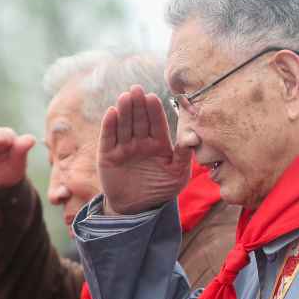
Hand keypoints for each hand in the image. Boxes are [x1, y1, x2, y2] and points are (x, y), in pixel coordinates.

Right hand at [98, 86, 190, 214]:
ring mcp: (124, 148)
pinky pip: (108, 138)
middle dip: (138, 105)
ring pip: (124, 126)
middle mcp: (141, 142)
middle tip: (136, 90)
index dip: (154, 110)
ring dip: (124, 111)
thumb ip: (184, 157)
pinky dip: (109, 126)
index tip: (152, 97)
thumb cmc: (160, 190)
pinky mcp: (108, 155)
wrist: (136, 208)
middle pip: (139, 120)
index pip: (157, 124)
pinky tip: (111, 113)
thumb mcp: (177, 176)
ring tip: (124, 97)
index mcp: (159, 144)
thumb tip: (191, 138)